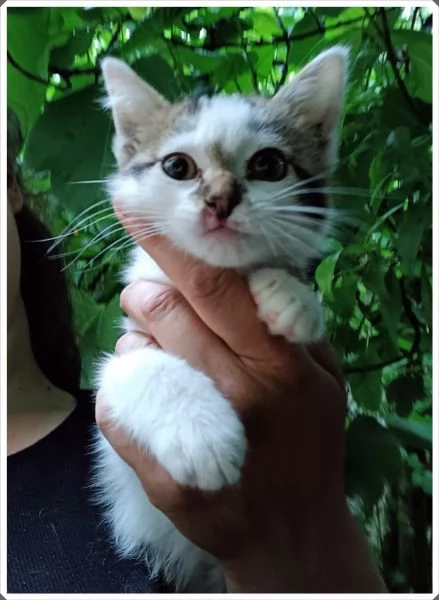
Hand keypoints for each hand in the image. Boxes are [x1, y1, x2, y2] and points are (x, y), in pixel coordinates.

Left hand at [96, 200, 384, 591]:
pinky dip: (123, 385)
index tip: (132, 207)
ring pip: (137, 353)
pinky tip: (146, 390)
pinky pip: (118, 409)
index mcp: (281, 363)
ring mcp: (201, 437)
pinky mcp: (166, 476)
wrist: (293, 531)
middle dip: (144, 292)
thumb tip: (249, 271)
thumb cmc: (310, 443)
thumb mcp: (326, 378)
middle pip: (166, 311)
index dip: (167, 243)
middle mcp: (241, 394)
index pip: (213, 285)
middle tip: (147, 296)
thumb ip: (293, 322)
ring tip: (157, 349)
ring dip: (137, 338)